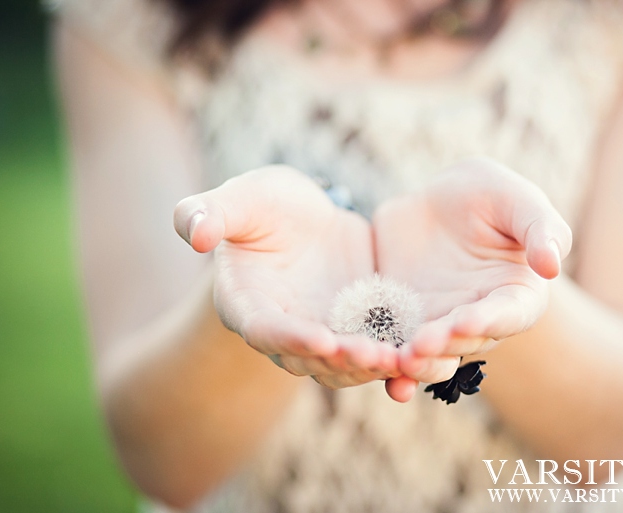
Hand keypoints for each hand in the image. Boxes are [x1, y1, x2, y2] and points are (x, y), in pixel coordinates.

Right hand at [174, 166, 401, 392]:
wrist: (304, 218)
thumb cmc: (263, 207)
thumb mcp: (241, 200)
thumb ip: (209, 213)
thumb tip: (191, 233)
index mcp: (248, 305)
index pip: (264, 330)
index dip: (291, 338)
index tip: (321, 338)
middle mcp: (285, 332)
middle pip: (312, 358)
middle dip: (344, 360)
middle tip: (378, 356)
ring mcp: (324, 335)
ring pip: (348, 365)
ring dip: (375, 366)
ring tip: (407, 358)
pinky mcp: (359, 331)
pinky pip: (379, 351)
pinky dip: (401, 357)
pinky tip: (430, 355)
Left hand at [374, 158, 571, 385]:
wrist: (438, 201)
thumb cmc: (490, 196)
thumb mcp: (517, 199)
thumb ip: (540, 228)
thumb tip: (552, 267)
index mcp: (516, 294)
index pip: (509, 314)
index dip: (490, 320)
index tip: (468, 321)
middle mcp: (479, 320)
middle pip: (464, 343)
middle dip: (443, 347)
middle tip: (420, 346)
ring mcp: (440, 326)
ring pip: (429, 355)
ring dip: (415, 364)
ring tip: (397, 362)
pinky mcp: (403, 324)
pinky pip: (393, 347)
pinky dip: (383, 363)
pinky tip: (363, 365)